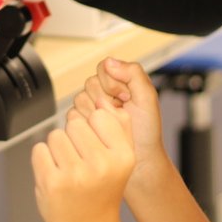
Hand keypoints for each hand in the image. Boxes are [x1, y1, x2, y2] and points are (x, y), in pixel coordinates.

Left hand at [31, 107, 134, 221]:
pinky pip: (39, 150)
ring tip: (69, 170)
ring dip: (58, 149)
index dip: (93, 128)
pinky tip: (56, 176)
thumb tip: (101, 99)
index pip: (99, 115)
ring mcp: (75, 174)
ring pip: (55, 135)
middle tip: (81, 162)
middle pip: (75, 122)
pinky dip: (43, 160)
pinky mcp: (51, 182)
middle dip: (74, 138)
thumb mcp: (122, 161)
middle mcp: (101, 165)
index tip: (96, 146)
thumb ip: (119, 127)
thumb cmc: (103, 192)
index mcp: (123, 156)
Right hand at [69, 58, 169, 188]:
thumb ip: (133, 73)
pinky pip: (74, 115)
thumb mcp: (147, 97)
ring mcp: (90, 108)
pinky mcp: (81, 123)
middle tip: (121, 112)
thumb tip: (110, 62)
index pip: (103, 67)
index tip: (126, 97)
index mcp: (119, 82)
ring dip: (98, 114)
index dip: (112, 83)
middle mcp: (102, 93)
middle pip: (90, 83)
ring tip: (112, 124)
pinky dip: (88, 124)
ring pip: (80, 99)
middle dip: (107, 99)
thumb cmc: (146, 131)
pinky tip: (101, 132)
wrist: (139, 159)